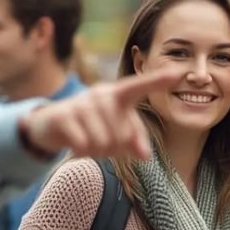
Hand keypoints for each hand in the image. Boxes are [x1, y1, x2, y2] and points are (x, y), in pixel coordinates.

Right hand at [21, 69, 178, 159]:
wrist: (51, 124)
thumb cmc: (94, 126)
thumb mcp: (117, 133)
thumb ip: (135, 142)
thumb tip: (145, 156)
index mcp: (119, 95)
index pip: (140, 86)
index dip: (157, 81)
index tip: (177, 73)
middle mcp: (101, 94)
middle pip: (121, 135)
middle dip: (114, 148)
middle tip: (102, 143)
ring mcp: (81, 103)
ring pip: (101, 142)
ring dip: (96, 151)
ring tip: (89, 142)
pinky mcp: (63, 115)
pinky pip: (82, 144)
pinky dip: (81, 151)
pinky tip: (75, 144)